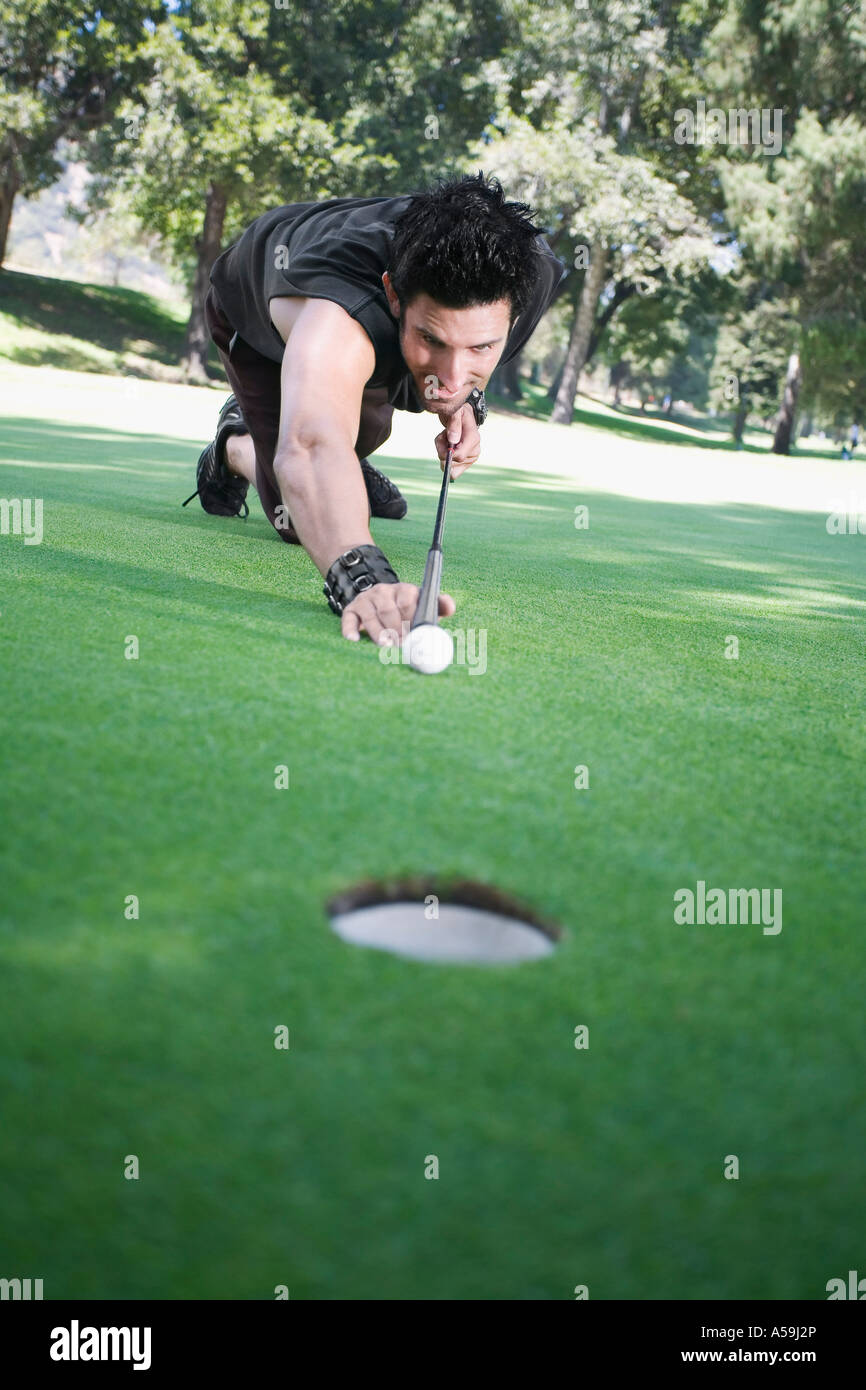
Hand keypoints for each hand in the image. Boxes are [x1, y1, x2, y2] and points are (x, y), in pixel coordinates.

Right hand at [341, 582, 455, 643]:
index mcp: (404, 590)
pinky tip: (354, 640)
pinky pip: (348, 619)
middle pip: (388, 609)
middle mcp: (384, 592)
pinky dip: (350, 629)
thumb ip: (439, 605)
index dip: (411, 619)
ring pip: (370, 616)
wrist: (377, 600)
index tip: (414, 635)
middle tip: (401, 646)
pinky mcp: (351, 609)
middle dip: (396, 629)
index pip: (407, 601)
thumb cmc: (407, 611)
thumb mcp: (423, 605)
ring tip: (385, 646)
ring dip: (378, 632)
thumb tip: (451, 607)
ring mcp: (366, 600)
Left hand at [435, 401, 480, 478]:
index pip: (459, 456)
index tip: (443, 440)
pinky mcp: (467, 463)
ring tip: (447, 440)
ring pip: (450, 468)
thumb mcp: (455, 411)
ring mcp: (471, 458)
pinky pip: (453, 473)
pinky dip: (446, 461)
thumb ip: (454, 423)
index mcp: (474, 439)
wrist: (462, 416)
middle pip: (453, 463)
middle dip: (442, 451)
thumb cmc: (458, 412)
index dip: (446, 453)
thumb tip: (453, 440)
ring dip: (443, 454)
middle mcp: (475, 450)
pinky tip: (449, 449)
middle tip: (444, 437)